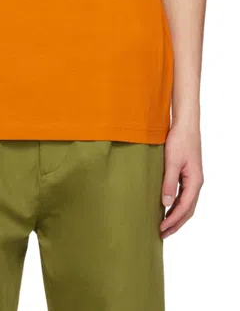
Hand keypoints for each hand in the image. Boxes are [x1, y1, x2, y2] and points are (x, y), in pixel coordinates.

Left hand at [160, 120, 203, 237]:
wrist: (185, 124)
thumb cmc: (179, 140)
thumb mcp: (171, 161)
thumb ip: (169, 183)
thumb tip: (165, 204)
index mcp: (194, 182)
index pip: (184, 208)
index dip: (172, 220)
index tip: (161, 229)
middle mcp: (196, 183)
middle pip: (188, 210)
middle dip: (176, 223)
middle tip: (162, 234)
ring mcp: (193, 179)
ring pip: (186, 204)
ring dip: (176, 216)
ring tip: (164, 225)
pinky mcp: (188, 175)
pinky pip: (183, 195)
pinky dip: (176, 205)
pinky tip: (167, 207)